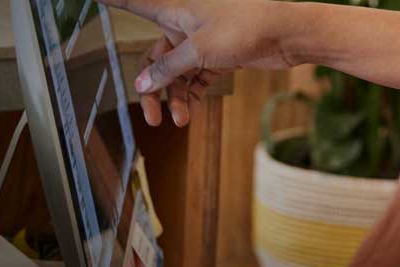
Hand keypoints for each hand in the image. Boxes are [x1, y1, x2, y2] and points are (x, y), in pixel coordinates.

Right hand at [99, 0, 303, 125]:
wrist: (288, 33)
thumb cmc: (246, 26)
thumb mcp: (199, 50)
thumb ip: (168, 69)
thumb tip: (143, 84)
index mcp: (173, 11)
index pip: (132, 2)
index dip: (111, 0)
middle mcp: (183, 23)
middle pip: (155, 57)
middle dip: (153, 88)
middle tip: (152, 117)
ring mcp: (201, 39)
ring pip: (176, 72)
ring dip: (176, 98)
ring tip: (180, 121)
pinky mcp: (218, 54)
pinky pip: (196, 77)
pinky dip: (192, 94)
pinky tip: (191, 112)